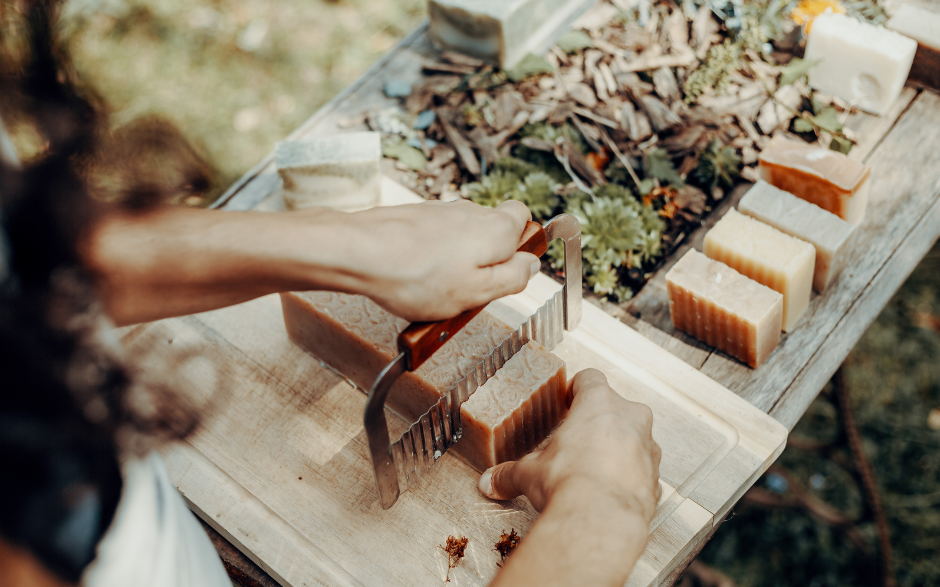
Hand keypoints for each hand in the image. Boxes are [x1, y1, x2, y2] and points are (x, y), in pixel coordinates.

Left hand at [339, 199, 538, 320]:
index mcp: (496, 228)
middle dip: (486, 258)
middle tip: (470, 289)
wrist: (359, 253)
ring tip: (434, 291)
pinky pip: (433, 240)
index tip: (507, 272)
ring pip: (461, 236)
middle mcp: (471, 212)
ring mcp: (440, 212)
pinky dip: (429, 258)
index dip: (521, 246)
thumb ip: (512, 278)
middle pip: (492, 230)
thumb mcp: (478, 292)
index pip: (524, 218)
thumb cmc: (417, 277)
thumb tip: (532, 265)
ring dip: (455, 261)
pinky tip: (413, 281)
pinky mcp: (414, 217)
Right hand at [478, 369, 661, 521]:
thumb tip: (491, 481)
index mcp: (598, 403)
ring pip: (634, 438)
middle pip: (616, 407)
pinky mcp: (656, 477)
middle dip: (598, 422)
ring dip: (618, 448)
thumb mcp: (529, 473)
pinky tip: (609, 492)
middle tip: (578, 439)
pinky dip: (629, 477)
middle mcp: (630, 418)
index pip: (590, 379)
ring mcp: (647, 447)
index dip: (577, 389)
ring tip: (594, 469)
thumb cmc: (570, 483)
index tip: (569, 400)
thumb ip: (509, 473)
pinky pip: (642, 470)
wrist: (601, 519)